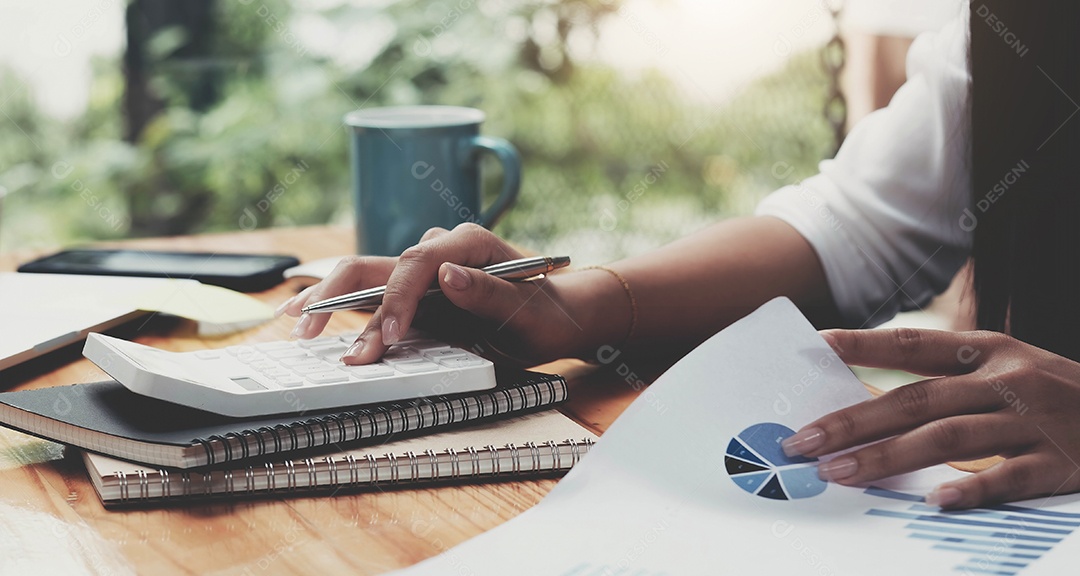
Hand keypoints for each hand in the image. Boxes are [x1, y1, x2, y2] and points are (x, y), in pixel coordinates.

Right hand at [279, 223, 607, 365]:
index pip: (419, 262)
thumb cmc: (544, 314)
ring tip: (297, 325)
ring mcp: (423, 270)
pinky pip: (373, 296)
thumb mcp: (527, 311)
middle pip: (378, 263)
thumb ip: (489, 293)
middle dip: (338, 293)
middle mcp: (439, 250)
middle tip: (308, 326)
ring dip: (330, 303)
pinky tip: (310, 317)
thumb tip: (448, 275)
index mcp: (469, 242)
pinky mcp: (414, 291)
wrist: (552, 319)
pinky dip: (341, 309)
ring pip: (367, 279)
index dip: (397, 299)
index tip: (388, 337)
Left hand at [781, 328, 1079, 508]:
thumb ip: (948, 381)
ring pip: (949, 438)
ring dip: (889, 456)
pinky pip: (1009, 479)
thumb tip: (867, 397)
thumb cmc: (1054, 395)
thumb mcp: (1006, 369)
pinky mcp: (1059, 464)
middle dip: (854, 421)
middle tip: (805, 441)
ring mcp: (1033, 422)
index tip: (815, 345)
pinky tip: (935, 500)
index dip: (863, 344)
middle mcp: (1006, 381)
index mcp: (988, 352)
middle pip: (917, 399)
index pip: (914, 345)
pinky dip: (972, 489)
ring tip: (841, 472)